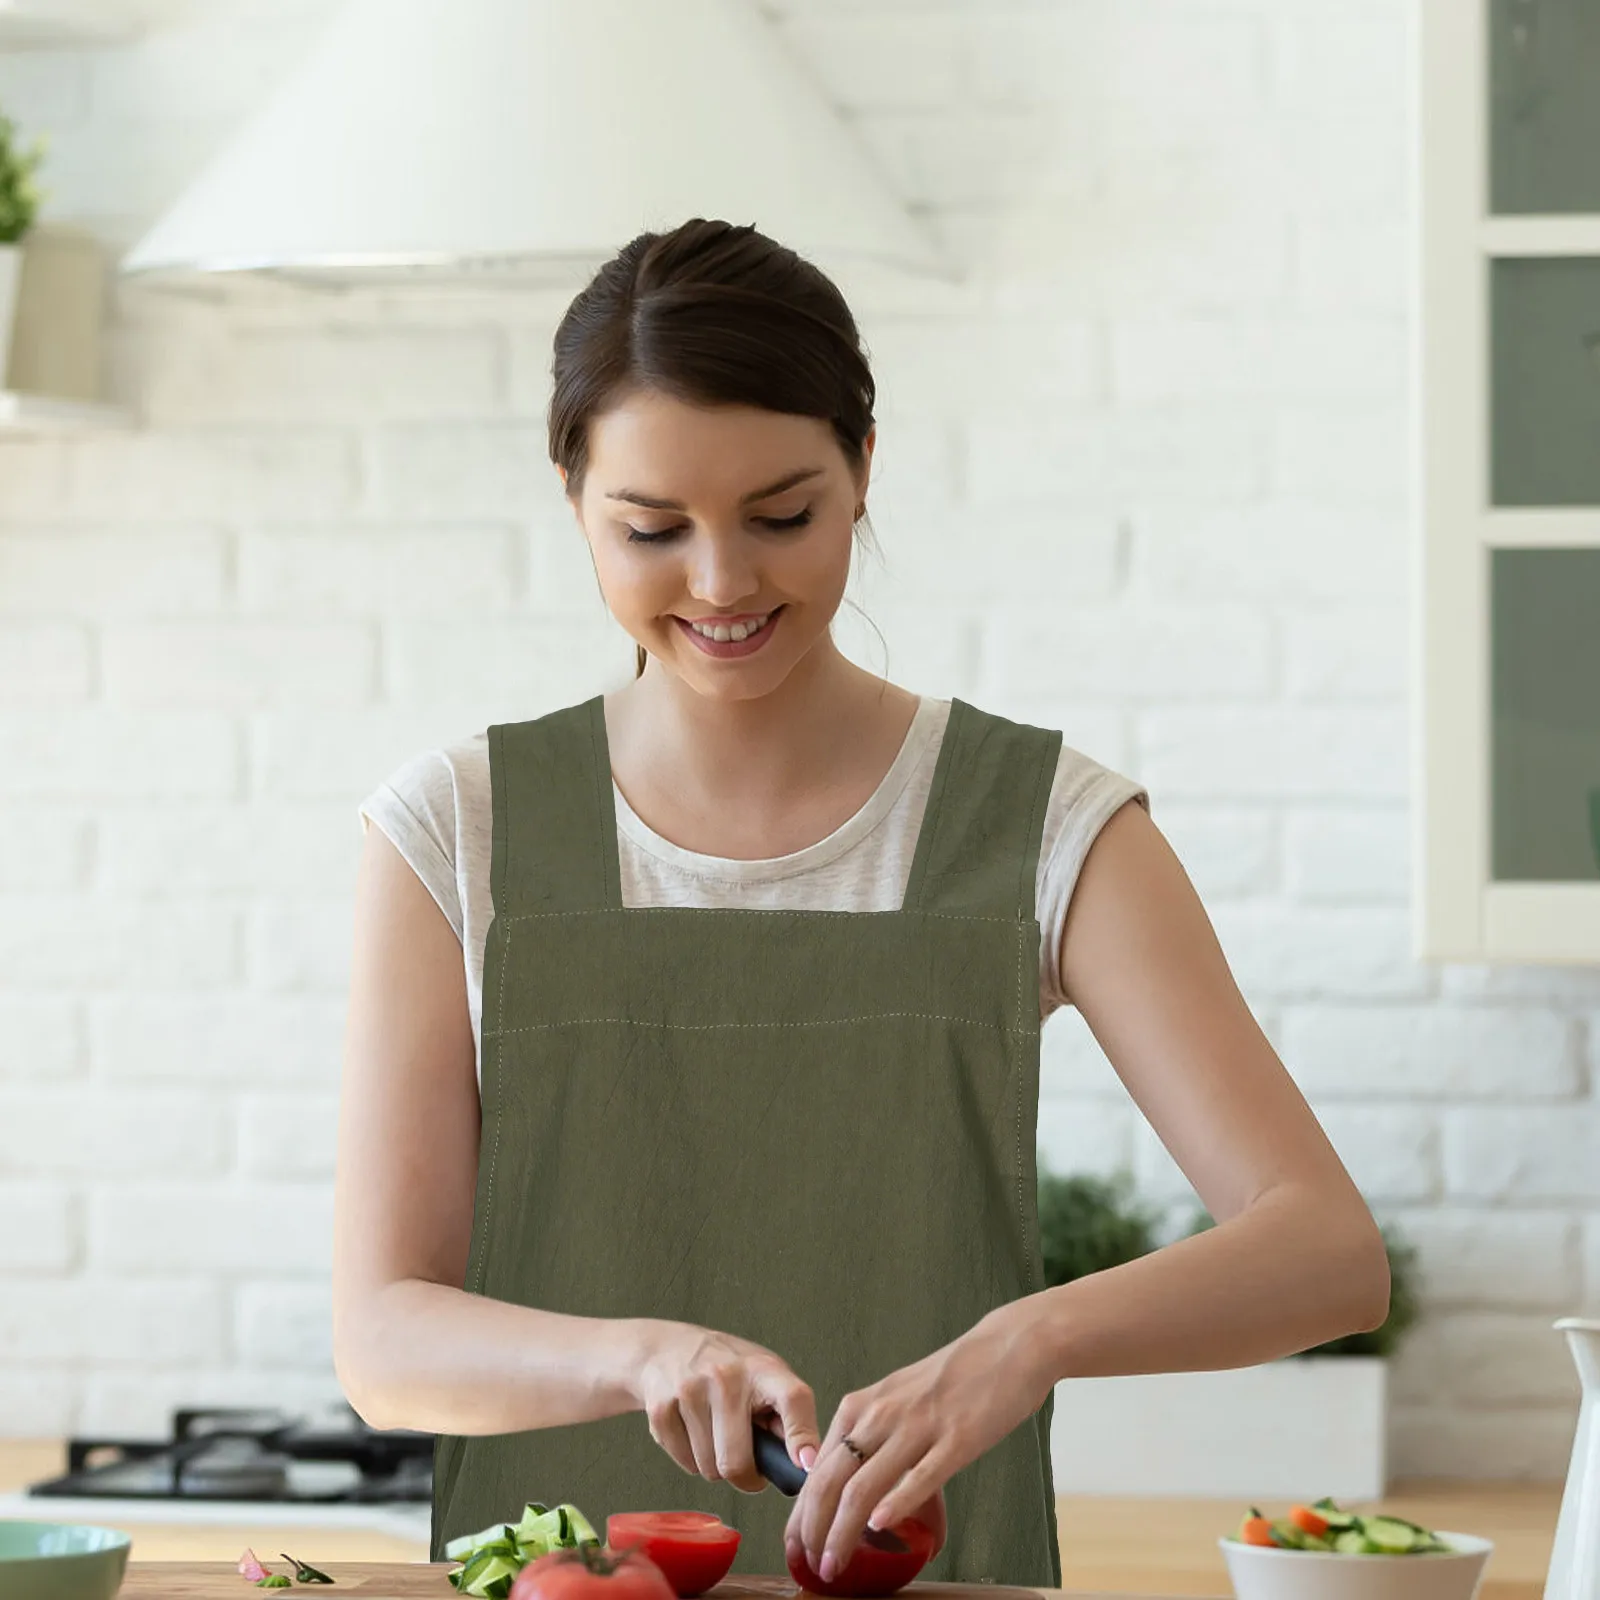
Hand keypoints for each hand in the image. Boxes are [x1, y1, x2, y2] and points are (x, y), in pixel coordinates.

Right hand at [634, 1321, 820, 1492]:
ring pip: (709, 1468)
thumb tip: (806, 1464)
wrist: (666, 1348)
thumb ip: (787, 1416)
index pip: (792, 1399)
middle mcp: (726, 1376)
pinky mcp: (661, 1408)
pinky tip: (693, 1430)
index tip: (807, 1466)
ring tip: (715, 1434)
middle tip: (746, 1461)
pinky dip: (691, 1459)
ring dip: (715, 1465)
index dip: (802, 1436)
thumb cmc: (727, 1368)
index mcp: (762, 1369)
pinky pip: (685, 1463)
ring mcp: (690, 1391)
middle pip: (736, 1461)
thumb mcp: (764, 1376)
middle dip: (744, 1475)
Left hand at [784, 1306, 1049, 1581]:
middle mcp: (882, 1414)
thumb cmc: (952, 1379)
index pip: (818, 1467)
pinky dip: (896, 1503)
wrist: (1007, 1348)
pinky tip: (881, 1527)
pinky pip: (920, 1475)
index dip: (802, 1513)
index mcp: (863, 1406)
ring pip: (865, 1486)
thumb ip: (873, 1437)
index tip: (796, 1544)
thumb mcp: (897, 1400)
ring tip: (835, 1565)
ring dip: (842, 1532)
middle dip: (814, 1529)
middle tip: (811, 1565)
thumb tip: (852, 1486)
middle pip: (831, 1480)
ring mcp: (918, 1426)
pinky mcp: (957, 1438)